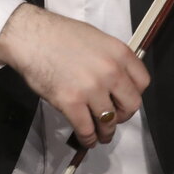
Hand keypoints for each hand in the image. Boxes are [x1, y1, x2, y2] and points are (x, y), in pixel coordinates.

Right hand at [0, 3, 147, 147]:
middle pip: (131, 105)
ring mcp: (91, 88)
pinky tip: (87, 139)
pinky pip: (87, 130)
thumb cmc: (58, 34)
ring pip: (108, 122)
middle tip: (113, 118)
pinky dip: (88, 139)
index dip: (133, 94)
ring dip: (105, 132)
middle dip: (122, 115)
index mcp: (119, 53)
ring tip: (100, 135)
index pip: (143, 82)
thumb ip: (110, 59)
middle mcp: (110, 71)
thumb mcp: (96, 38)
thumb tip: (116, 79)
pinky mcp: (71, 102)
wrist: (30, 36)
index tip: (124, 99)